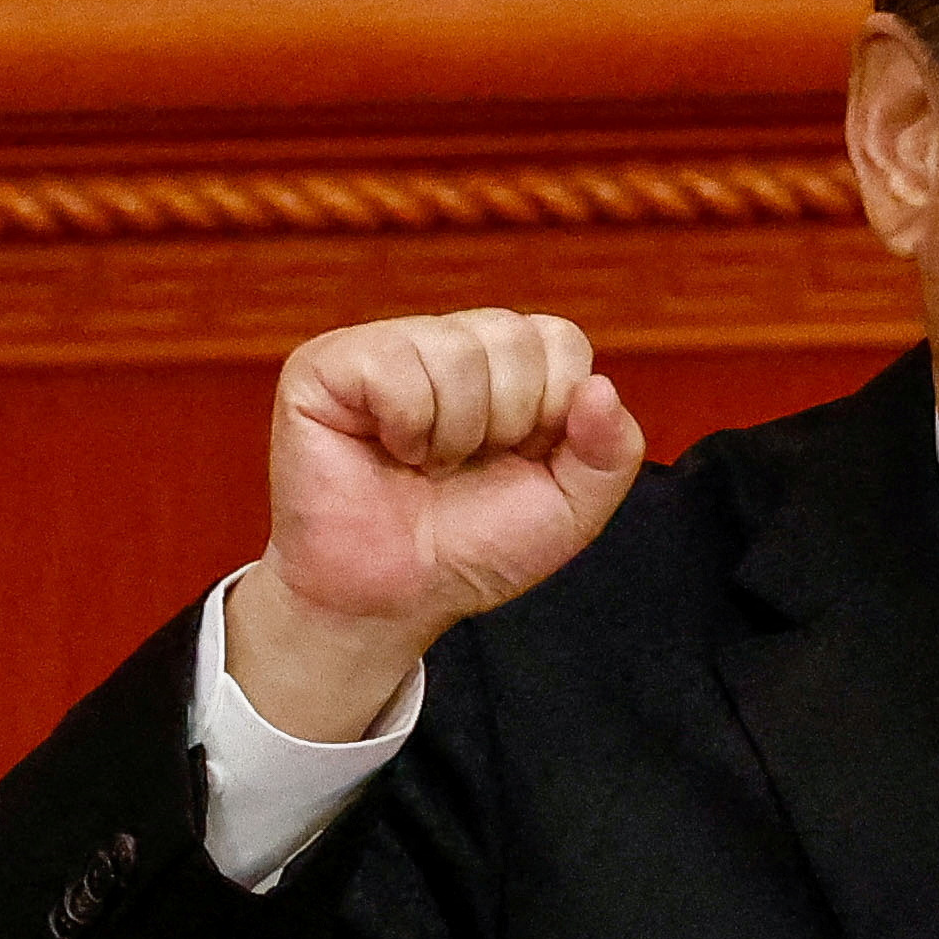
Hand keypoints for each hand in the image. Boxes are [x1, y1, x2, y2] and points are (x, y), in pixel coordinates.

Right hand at [226, 308, 646, 741]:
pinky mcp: (328, 364)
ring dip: (452, 435)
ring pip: (458, 354)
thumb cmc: (470, 549)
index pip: (562, 340)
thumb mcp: (570, 510)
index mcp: (508, 366)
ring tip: (424, 465)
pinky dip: (405, 428)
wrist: (391, 598)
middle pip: (514, 339)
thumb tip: (600, 388)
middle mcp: (449, 343)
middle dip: (505, 426)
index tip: (517, 459)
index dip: (553, 413)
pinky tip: (387, 451)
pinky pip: (396, 368)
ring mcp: (387, 346)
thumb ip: (611, 452)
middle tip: (461, 467)